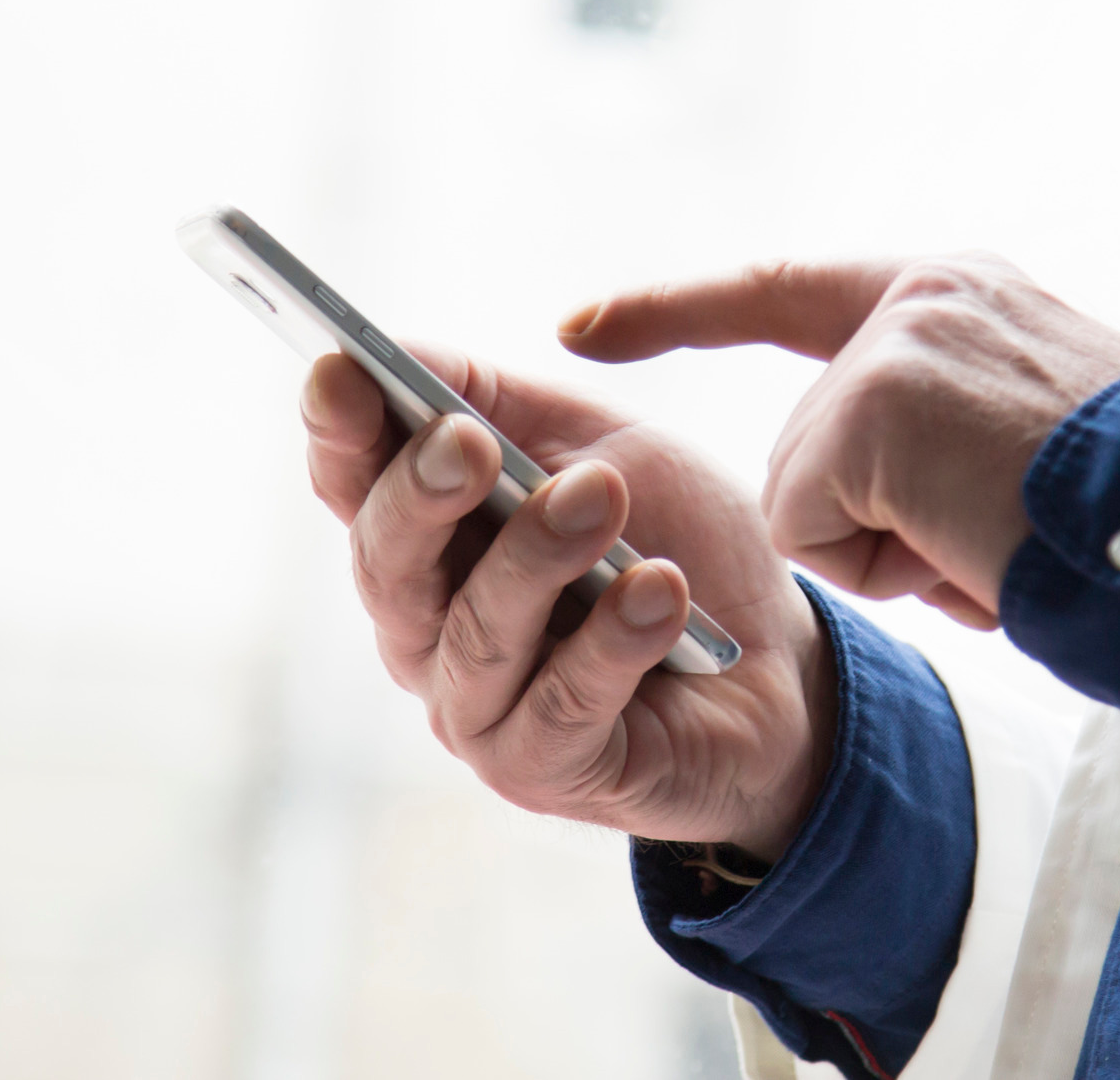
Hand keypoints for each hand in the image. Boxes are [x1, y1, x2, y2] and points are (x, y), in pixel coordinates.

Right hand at [301, 343, 834, 861]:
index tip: (338, 368)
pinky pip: (563, 705)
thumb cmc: (673, 541)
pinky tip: (661, 591)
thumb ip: (503, 403)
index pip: (354, 484)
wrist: (780, 663)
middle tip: (467, 441)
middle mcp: (429, 632)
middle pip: (388, 565)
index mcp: (430, 540)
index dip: (338, 430)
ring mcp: (481, 710)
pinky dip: (614, 641)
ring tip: (603, 495)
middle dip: (421, 494)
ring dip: (538, 557)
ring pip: (478, 634)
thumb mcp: (599, 443)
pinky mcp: (548, 770)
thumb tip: (398, 349)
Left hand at [558, 254, 1119, 628]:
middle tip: (990, 531)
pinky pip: (813, 530)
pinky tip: (968, 546)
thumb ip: (928, 427)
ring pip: (808, 495)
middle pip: (807, 445)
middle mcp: (917, 299)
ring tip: (994, 536)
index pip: (783, 292)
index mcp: (954, 296)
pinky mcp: (870, 408)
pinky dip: (882, 567)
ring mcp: (890, 348)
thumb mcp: (1030, 430)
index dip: (676, 309)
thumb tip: (847, 497)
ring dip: (887, 550)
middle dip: (873, 522)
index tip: (578, 323)